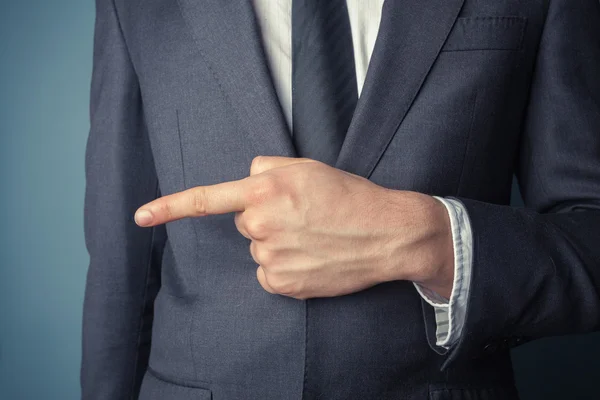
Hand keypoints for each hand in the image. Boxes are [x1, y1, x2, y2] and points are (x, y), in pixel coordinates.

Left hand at [135, 156, 453, 298]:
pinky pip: (268, 273)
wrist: (386, 234)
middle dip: (265, 218)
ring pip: (259, 249)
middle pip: (244, 223)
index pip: (208, 199)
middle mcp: (261, 224)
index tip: (140, 217)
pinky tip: (311, 258)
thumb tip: (246, 181)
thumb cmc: (350, 197)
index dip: (170, 207)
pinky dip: (284, 267)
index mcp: (265, 189)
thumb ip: (267, 169)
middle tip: (302, 216)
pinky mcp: (281, 283)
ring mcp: (270, 257)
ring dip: (278, 244)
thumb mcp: (309, 167)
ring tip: (313, 237)